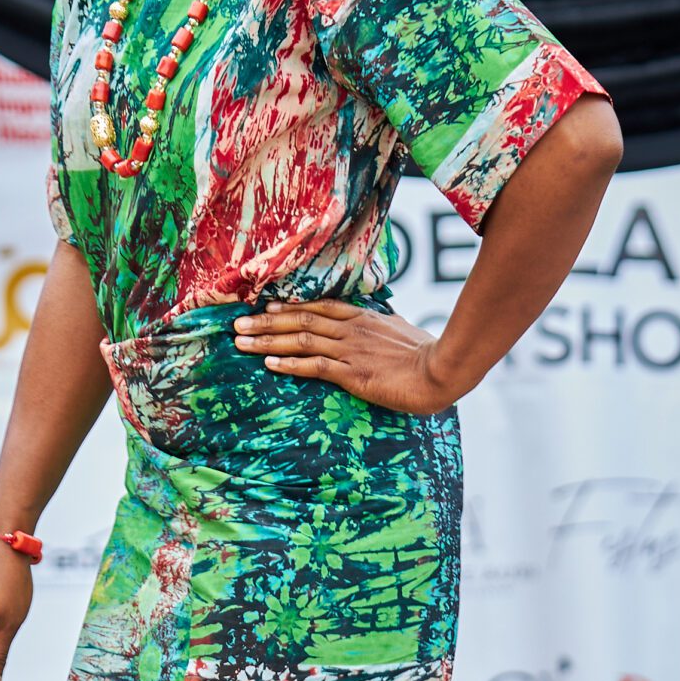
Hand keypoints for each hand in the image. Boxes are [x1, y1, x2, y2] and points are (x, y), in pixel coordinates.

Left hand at [231, 299, 461, 414]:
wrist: (441, 371)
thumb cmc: (426, 354)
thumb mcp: (401, 330)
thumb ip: (383, 324)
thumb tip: (378, 319)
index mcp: (362, 318)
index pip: (318, 307)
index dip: (289, 306)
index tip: (265, 307)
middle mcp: (351, 330)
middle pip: (300, 320)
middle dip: (266, 322)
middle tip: (238, 324)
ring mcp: (350, 351)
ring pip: (300, 340)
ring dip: (268, 341)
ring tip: (241, 343)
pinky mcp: (353, 374)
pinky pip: (314, 366)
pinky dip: (289, 364)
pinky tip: (269, 364)